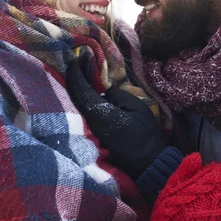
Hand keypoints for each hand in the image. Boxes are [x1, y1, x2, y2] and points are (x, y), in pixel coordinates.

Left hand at [66, 61, 164, 179]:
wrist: (146, 163)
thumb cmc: (144, 135)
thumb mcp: (136, 109)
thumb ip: (117, 95)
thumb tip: (104, 89)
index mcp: (99, 113)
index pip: (80, 89)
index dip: (76, 71)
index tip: (77, 56)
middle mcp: (89, 121)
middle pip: (74, 95)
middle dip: (74, 76)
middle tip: (78, 60)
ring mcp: (90, 129)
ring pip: (77, 103)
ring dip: (78, 86)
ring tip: (83, 70)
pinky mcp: (94, 133)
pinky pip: (83, 110)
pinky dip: (83, 96)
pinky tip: (88, 89)